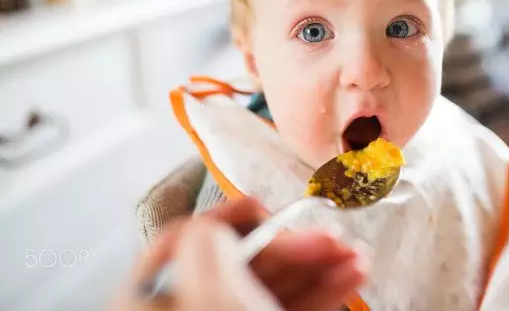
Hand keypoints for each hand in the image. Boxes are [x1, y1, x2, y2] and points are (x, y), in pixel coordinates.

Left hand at [109, 198, 366, 310]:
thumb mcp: (210, 300)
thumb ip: (205, 246)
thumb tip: (213, 227)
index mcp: (151, 305)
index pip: (182, 243)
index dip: (226, 219)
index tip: (268, 208)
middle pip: (237, 264)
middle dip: (291, 246)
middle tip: (333, 237)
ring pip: (270, 288)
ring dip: (317, 267)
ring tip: (357, 257)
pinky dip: (321, 293)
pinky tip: (350, 277)